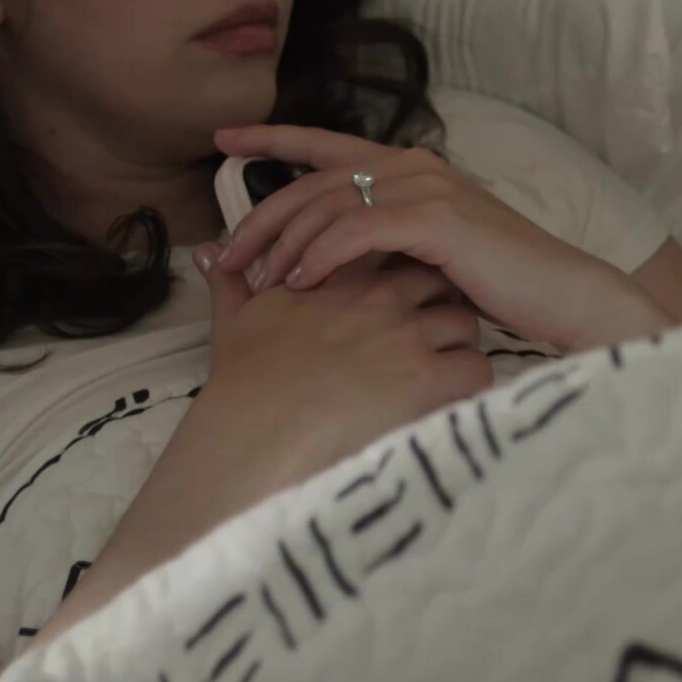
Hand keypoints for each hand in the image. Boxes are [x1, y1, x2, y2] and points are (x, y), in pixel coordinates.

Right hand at [28, 255, 489, 652]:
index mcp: (342, 277)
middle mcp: (381, 299)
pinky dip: (470, 381)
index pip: (396, 248)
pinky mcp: (428, 380)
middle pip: (439, 279)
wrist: (254, 432)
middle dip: (441, 298)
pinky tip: (450, 397)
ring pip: (465, 321)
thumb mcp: (235, 320)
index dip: (406, 269)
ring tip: (442, 365)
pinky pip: (477, 369)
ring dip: (458, 340)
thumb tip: (205, 250)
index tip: (402, 295)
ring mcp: (408, 337)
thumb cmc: (243, 381)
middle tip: (432, 329)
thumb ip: (229, 281)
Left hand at [207, 124, 666, 351]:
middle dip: (260, 216)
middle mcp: (414, 165)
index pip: (326, 145)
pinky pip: (356, 231)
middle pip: (313, 182)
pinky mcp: (435, 219)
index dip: (273, 140)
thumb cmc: (498, 284)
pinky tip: (300, 282)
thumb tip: (323, 255)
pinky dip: (321, 256)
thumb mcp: (429, 254)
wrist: (562, 294)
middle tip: (223, 255)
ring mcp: (425, 188)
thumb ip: (384, 241)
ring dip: (284, 245)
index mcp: (410, 167)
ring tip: (256, 282)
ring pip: (328, 206)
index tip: (224, 142)